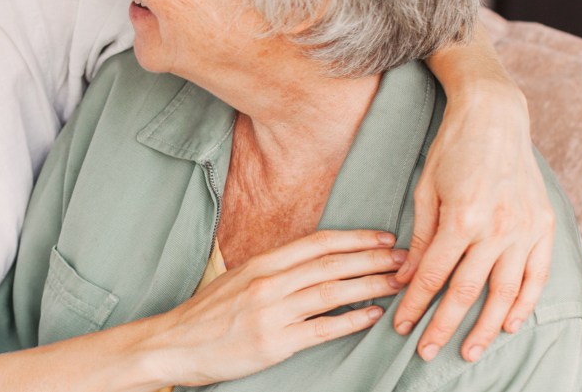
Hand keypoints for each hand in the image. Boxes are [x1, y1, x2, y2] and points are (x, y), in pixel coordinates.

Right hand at [149, 230, 404, 386]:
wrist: (174, 343)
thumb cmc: (207, 314)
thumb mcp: (237, 280)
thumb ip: (272, 270)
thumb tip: (311, 264)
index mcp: (261, 263)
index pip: (317, 243)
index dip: (355, 238)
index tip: (385, 237)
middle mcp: (268, 282)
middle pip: (331, 264)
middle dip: (373, 259)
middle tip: (406, 257)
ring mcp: (272, 312)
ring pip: (332, 292)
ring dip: (370, 285)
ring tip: (399, 283)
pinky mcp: (274, 342)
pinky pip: (321, 328)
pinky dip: (351, 320)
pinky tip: (372, 315)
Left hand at [392, 83, 553, 362]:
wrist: (495, 118)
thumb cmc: (452, 150)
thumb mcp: (425, 190)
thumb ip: (420, 237)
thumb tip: (406, 278)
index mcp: (462, 218)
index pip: (434, 276)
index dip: (416, 305)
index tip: (402, 326)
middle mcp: (497, 228)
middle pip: (467, 291)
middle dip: (444, 326)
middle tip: (427, 352)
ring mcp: (524, 229)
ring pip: (504, 292)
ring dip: (485, 326)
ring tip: (469, 351)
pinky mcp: (543, 226)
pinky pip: (536, 275)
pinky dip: (524, 303)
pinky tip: (508, 323)